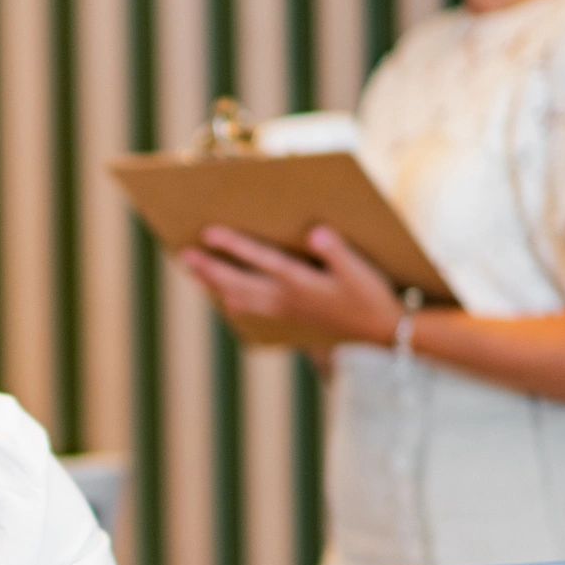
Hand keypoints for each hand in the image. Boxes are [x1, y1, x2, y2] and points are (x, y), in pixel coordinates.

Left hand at [180, 224, 403, 345]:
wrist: (380, 331)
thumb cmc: (371, 295)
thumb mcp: (360, 271)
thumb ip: (337, 252)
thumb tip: (315, 232)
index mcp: (301, 283)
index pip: (261, 260)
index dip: (234, 246)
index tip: (209, 232)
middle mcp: (286, 299)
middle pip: (238, 282)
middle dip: (209, 268)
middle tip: (183, 254)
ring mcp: (284, 311)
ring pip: (239, 298)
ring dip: (214, 284)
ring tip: (194, 270)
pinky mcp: (288, 319)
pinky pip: (252, 310)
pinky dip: (233, 301)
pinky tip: (225, 297)